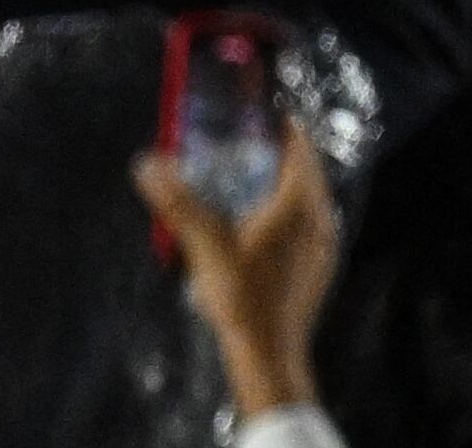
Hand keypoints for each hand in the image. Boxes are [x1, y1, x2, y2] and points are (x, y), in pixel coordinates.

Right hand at [136, 121, 337, 419]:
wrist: (270, 356)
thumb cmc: (242, 298)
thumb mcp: (206, 246)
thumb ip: (178, 203)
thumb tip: (147, 162)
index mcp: (299, 204)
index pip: (300, 148)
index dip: (282, 126)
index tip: (259, 115)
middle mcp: (320, 219)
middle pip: (307, 171)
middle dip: (281, 154)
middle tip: (249, 146)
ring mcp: (325, 245)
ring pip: (310, 198)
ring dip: (287, 184)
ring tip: (254, 182)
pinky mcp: (321, 267)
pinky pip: (310, 223)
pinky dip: (292, 212)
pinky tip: (266, 226)